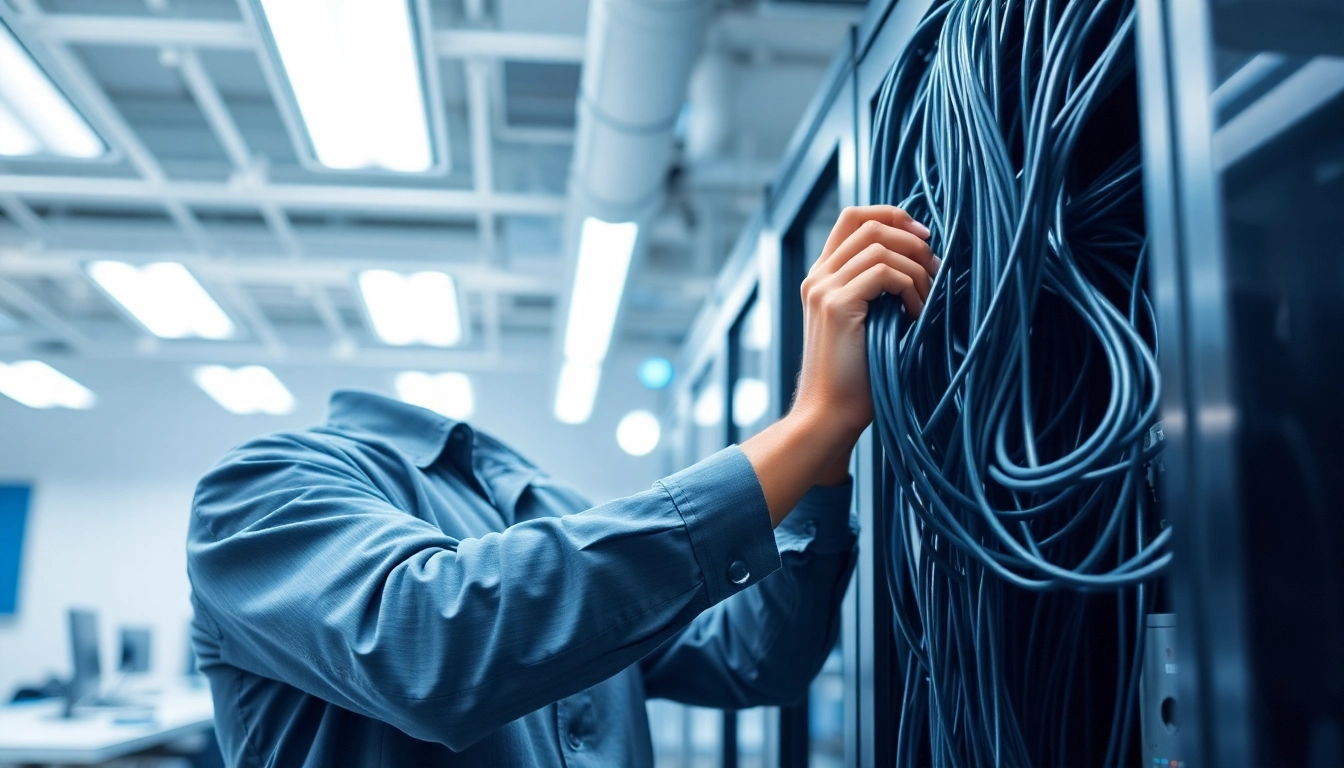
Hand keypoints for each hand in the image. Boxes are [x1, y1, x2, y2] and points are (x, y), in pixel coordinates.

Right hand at [793, 206, 935, 439]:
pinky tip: (915, 315)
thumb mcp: (872, 323)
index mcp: (823, 278)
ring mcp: (823, 289)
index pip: (853, 218)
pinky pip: (885, 273)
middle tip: (937, 267)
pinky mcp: (835, 305)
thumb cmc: (856, 379)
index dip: (892, 215)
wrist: (829, 416)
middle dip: (911, 238)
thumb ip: (883, 290)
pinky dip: (910, 288)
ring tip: (927, 300)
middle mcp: (817, 277)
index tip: (924, 237)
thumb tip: (927, 261)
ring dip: (916, 267)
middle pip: (868, 222)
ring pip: (880, 244)